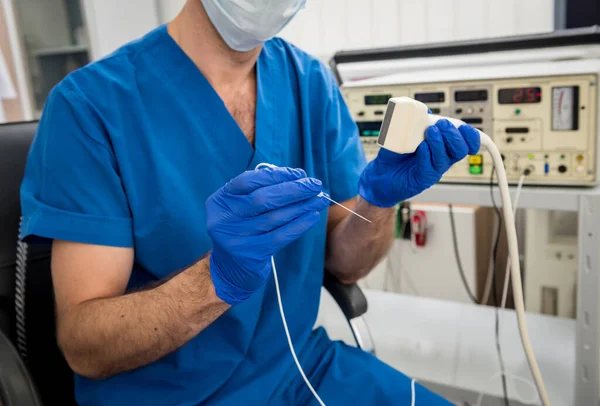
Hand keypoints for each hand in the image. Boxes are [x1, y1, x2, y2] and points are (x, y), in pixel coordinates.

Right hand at [206, 166, 327, 304]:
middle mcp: (223, 219)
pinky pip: (280, 236)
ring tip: (319, 199)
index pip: (248, 181)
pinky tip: (312, 216)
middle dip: (293, 189)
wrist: (230, 270)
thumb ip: (261, 191)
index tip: (299, 174)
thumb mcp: (241, 208)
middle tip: (315, 184)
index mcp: (220, 201)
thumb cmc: (242, 230)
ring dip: (301, 206)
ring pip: (274, 217)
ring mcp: (235, 238)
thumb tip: (298, 178)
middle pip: (262, 199)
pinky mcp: (250, 255)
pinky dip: (299, 225)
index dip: (276, 175)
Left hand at [358, 119, 479, 207]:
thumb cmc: (395, 154)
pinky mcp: (422, 180)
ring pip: (446, 158)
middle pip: (461, 150)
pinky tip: (421, 148)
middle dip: (454, 135)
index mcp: (444, 147)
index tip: (463, 127)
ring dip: (439, 142)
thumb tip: (423, 111)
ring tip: (429, 132)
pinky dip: (426, 155)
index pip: (467, 143)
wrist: (380, 174)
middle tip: (441, 125)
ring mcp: (433, 170)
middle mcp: (441, 159)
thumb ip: (416, 122)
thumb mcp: (406, 133)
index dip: (472, 136)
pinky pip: (429, 168)